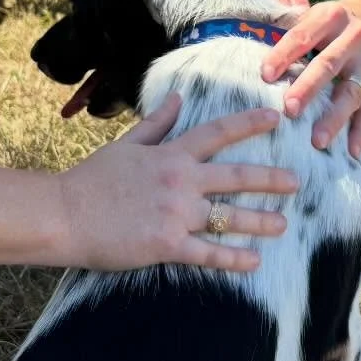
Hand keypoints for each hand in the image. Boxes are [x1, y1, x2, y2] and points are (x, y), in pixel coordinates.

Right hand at [56, 94, 297, 271]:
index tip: (276, 119)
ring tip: (283, 225)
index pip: (217, 133)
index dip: (249, 124)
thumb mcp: (125, 145)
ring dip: (261, 221)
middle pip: (236, 176)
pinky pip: (209, 253)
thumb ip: (156, 124)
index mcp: (170, 154)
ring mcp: (176, 213)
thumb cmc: (91, 180)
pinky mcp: (168, 244)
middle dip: (270, 179)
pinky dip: (234, 259)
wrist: (64, 214)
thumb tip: (177, 98)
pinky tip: (254, 262)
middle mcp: (180, 180)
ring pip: (229, 216)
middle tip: (296, 182)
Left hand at [260, 0, 360, 158]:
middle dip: (309, 88)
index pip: (304, 36)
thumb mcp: (313, 16)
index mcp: (331, 17)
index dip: (284, 55)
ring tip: (317, 141)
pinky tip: (351, 151)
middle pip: (329, 64)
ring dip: (335, 118)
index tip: (265, 76)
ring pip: (352, 92)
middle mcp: (354, 37)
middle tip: (290, 109)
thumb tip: (258, 58)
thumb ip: (291, 33)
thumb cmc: (330, 24)